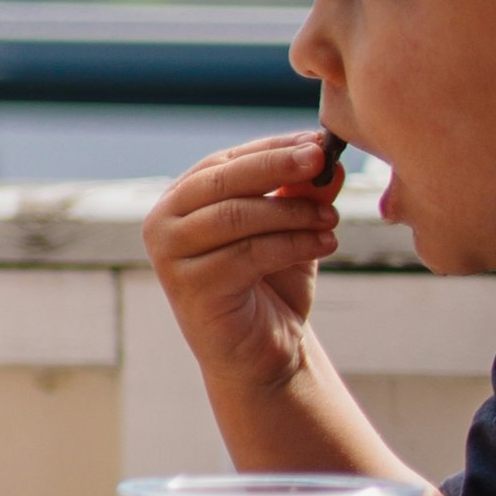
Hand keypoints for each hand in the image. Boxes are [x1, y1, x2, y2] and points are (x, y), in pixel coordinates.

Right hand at [144, 132, 343, 400]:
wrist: (263, 354)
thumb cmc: (272, 287)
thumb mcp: (291, 230)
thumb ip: (301, 194)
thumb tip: (327, 156)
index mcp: (181, 201)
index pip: (225, 161)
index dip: (272, 147)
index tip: (317, 141)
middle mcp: (163, 222)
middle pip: (223, 179)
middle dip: (277, 165)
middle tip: (321, 158)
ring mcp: (170, 255)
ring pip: (237, 215)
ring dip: (293, 212)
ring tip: (332, 219)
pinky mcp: (189, 286)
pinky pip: (249, 253)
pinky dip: (294, 244)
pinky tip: (326, 243)